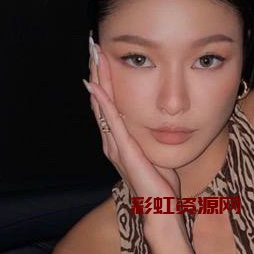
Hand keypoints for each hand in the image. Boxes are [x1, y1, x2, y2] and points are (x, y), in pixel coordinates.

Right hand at [85, 33, 181, 210]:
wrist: (160, 209)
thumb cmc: (161, 183)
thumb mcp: (153, 152)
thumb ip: (147, 136)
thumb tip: (153, 121)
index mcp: (118, 140)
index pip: (107, 103)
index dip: (104, 78)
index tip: (101, 54)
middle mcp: (111, 141)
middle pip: (99, 99)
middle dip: (96, 71)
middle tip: (92, 45)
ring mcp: (115, 146)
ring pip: (101, 106)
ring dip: (97, 79)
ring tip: (93, 56)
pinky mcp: (124, 151)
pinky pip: (111, 122)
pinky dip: (104, 103)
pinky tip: (98, 86)